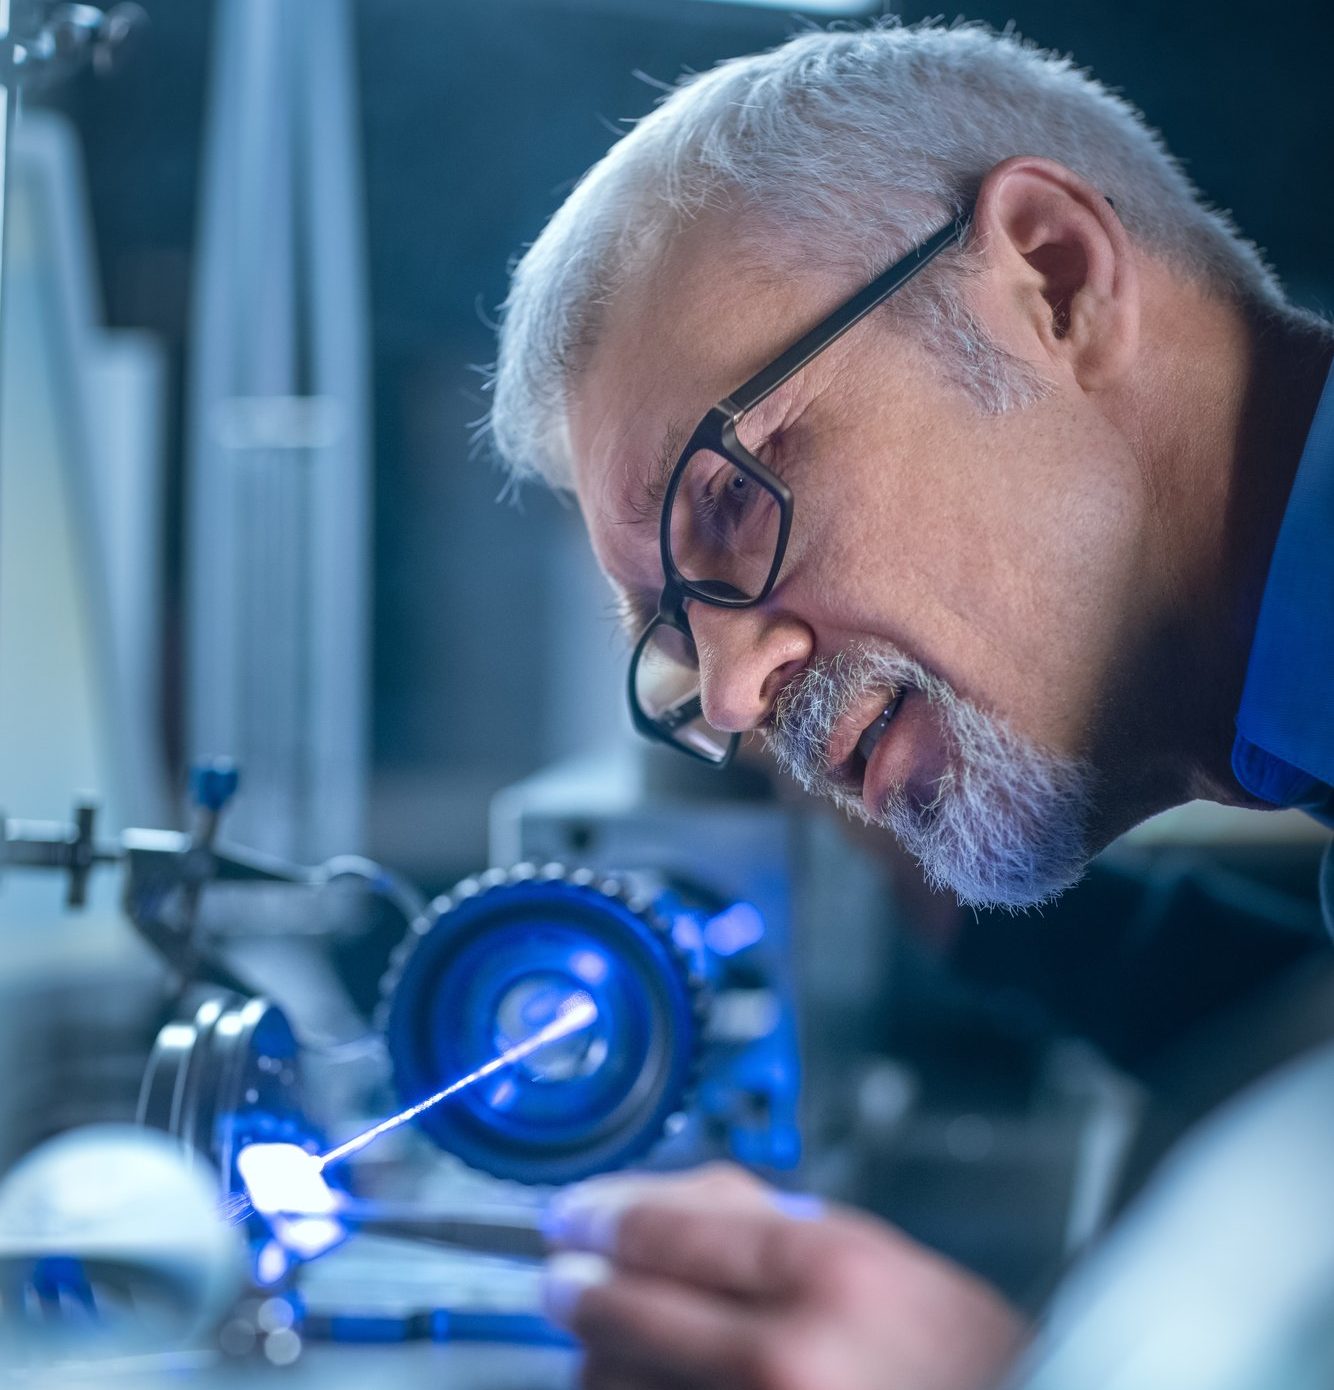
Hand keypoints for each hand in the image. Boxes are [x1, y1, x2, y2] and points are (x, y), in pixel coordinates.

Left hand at [542, 1163, 1024, 1389]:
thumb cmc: (957, 1360)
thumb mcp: (874, 1255)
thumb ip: (764, 1217)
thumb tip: (648, 1203)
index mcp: (831, 1278)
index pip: (670, 1232)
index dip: (603, 1219)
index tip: (572, 1217)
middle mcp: (790, 1364)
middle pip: (625, 1315)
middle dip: (579, 1290)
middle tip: (564, 1278)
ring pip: (616, 1387)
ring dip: (601, 1358)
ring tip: (612, 1342)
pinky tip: (642, 1380)